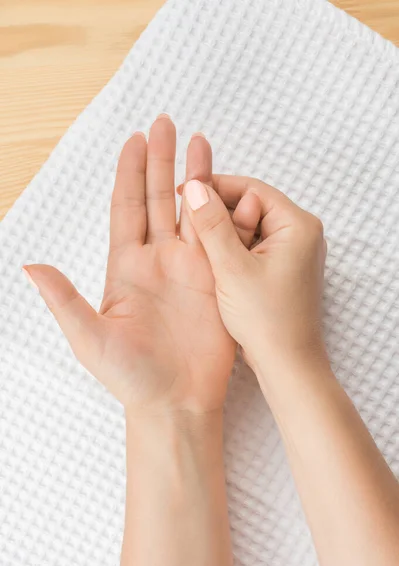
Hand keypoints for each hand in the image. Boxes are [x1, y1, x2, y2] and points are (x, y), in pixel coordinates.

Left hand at [23, 117, 257, 414]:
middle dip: (161, 161)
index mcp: (126, 267)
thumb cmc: (131, 376)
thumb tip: (30, 266)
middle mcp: (158, 261)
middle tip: (166, 123)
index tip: (134, 139)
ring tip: (200, 142)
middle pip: (158, 199)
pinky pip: (221, 238)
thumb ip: (64, 299)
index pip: (126, 208)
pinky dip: (223, 210)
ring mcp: (189, 269)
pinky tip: (228, 185)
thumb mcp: (89, 339)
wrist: (176, 402)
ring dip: (195, 176)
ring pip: (192, 211)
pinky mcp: (217, 281)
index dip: (129, 173)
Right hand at [183, 175, 327, 375]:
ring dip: (225, 236)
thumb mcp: (232, 268)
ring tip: (201, 251)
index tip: (184, 193)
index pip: (251, 189)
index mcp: (298, 225)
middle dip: (220, 215)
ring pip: (250, 228)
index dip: (216, 188)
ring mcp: (295, 253)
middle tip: (190, 227)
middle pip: (251, 206)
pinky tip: (215, 266)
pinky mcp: (285, 270)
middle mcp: (302, 234)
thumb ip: (213, 225)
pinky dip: (234, 252)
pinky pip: (254, 248)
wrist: (287, 365)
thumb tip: (196, 187)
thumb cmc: (267, 320)